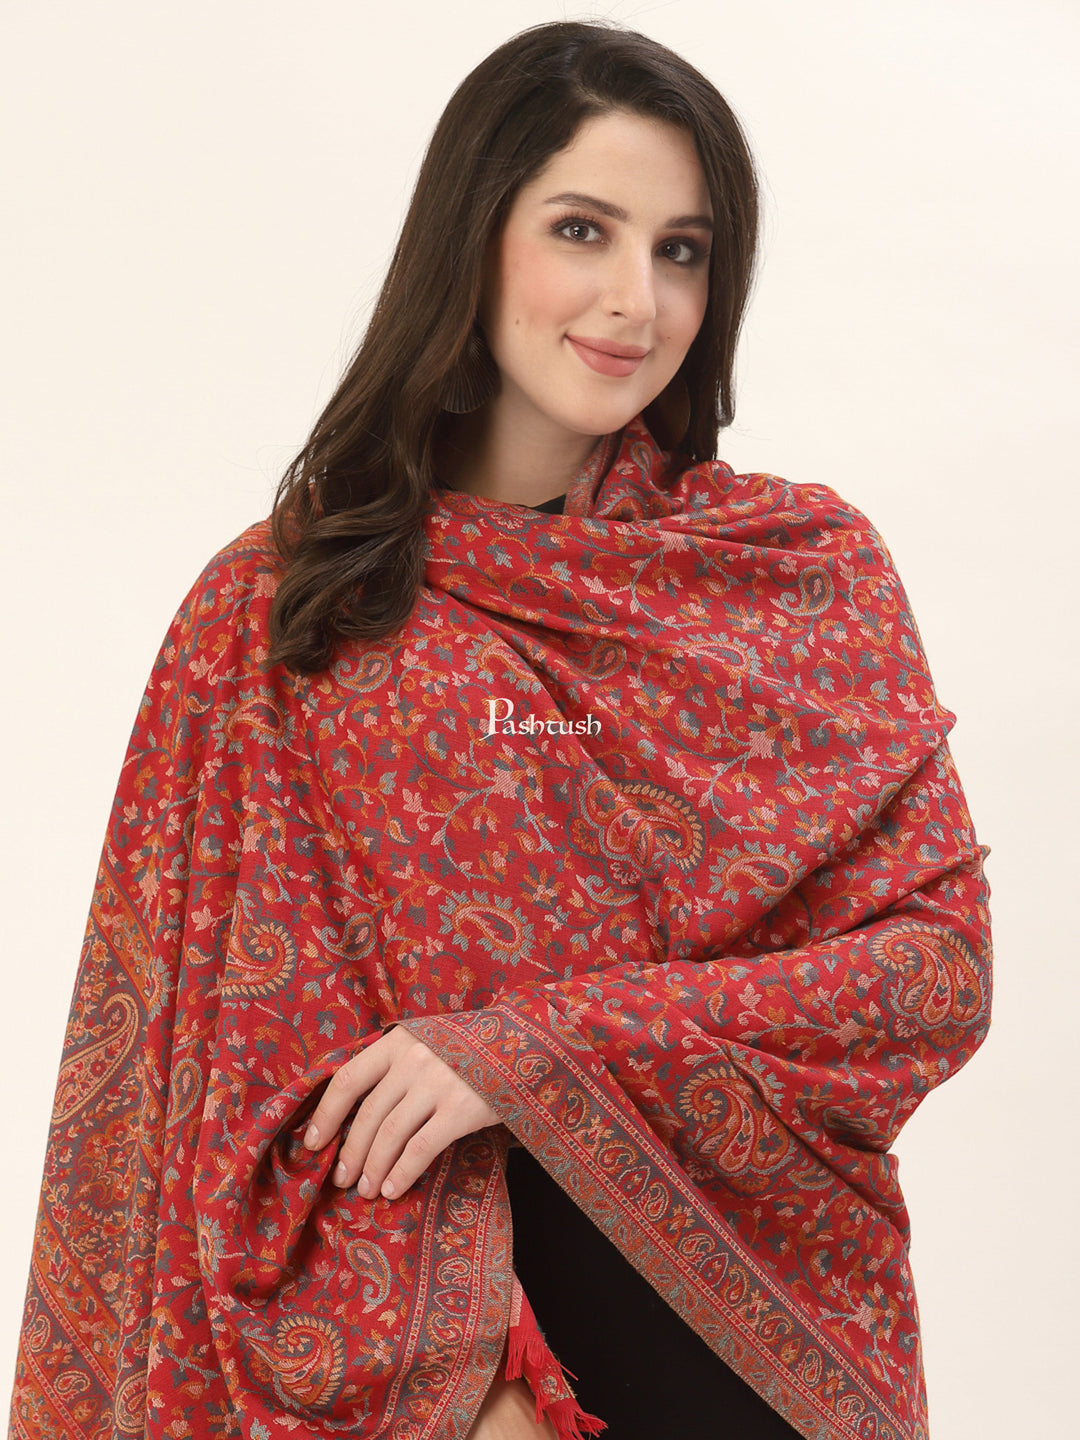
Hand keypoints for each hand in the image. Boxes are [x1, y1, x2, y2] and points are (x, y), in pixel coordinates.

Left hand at [303, 1025, 501, 1199]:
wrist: (526, 1043)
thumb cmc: (469, 1048)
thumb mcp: (427, 1042)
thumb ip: (396, 1065)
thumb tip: (356, 1112)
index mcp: (398, 1041)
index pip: (347, 1079)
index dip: (326, 1114)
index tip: (313, 1142)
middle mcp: (413, 1059)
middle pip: (367, 1114)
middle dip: (350, 1152)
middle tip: (342, 1180)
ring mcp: (437, 1083)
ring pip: (390, 1134)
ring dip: (373, 1168)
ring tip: (366, 1190)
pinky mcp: (461, 1109)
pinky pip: (421, 1147)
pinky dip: (402, 1172)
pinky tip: (393, 1189)